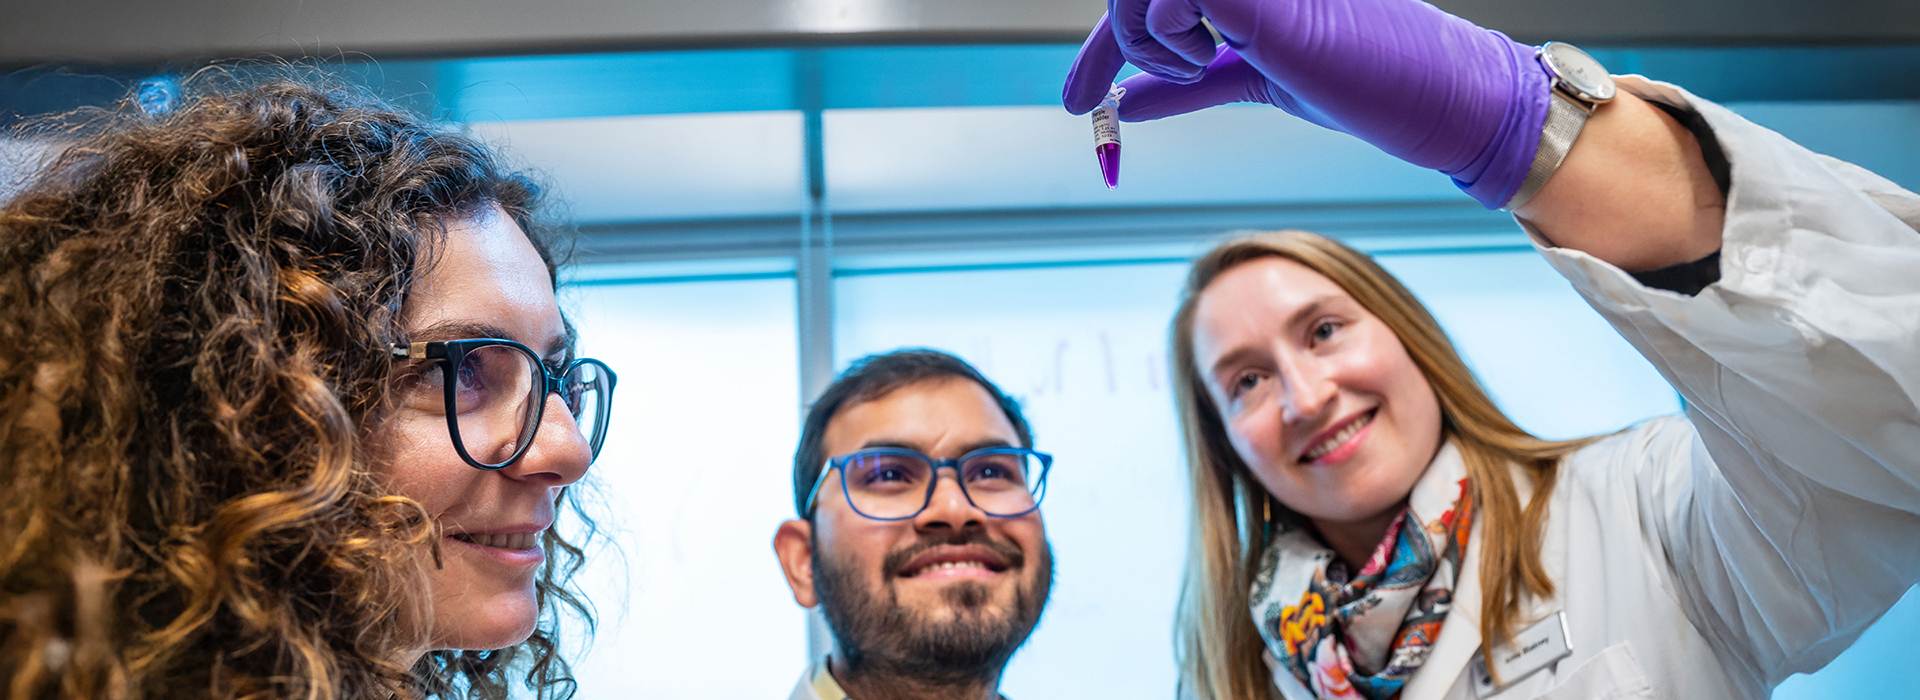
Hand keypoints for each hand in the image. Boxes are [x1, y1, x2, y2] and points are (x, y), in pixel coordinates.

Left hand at [1062, 0, 1551, 207]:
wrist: (1441, 100)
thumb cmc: (1365, 81)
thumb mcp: (1255, 77)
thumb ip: (1193, 82)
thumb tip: (1128, 102)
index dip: (1103, 44)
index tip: (1075, 100)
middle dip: (1111, 41)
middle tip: (1095, 98)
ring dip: (1142, 37)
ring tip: (1193, 66)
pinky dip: (1164, 36)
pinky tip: (1206, 55)